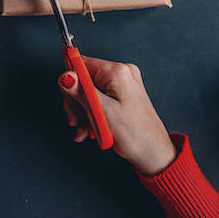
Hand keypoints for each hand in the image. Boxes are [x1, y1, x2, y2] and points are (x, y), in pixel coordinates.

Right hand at [57, 57, 176, 174]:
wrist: (154, 153)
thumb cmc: (135, 134)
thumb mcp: (103, 112)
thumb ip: (81, 92)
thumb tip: (64, 76)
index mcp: (117, 72)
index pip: (81, 64)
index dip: (71, 83)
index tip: (70, 101)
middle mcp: (121, 73)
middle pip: (84, 79)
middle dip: (77, 102)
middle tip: (76, 121)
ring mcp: (122, 84)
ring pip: (88, 92)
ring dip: (83, 112)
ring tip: (85, 130)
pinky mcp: (122, 95)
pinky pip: (98, 99)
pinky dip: (92, 115)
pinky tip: (90, 130)